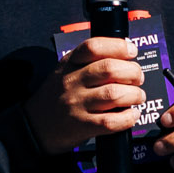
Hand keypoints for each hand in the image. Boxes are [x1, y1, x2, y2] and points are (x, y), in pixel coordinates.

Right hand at [23, 37, 145, 156]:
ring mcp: (76, 104)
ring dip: (134, 95)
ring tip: (137, 97)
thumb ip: (89, 62)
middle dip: (133, 72)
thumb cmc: (57, 96)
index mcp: (69, 63)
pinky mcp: (82, 125)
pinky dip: (128, 117)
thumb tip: (124, 56)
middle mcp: (72, 81)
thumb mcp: (66, 70)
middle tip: (138, 78)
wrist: (35, 125)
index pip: (94, 47)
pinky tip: (131, 114)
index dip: (118, 46)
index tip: (132, 51)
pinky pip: (111, 121)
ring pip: (114, 94)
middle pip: (110, 69)